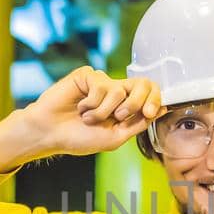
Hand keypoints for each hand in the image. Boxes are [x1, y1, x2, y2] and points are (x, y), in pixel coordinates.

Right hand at [0, 67, 163, 171]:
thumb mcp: (115, 137)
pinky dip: (91, 103)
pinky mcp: (87, 75)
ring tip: (88, 118)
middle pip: (143, 84)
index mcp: (126, 105)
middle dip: (135, 104)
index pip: (150, 93)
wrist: (51, 134)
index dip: (155, 99)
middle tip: (119, 117)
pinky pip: (100, 86)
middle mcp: (116, 90)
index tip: (150, 112)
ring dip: (103, 112)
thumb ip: (138, 123)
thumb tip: (162, 109)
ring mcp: (101, 82)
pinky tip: (80, 107)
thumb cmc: (80, 138)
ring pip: (119, 90)